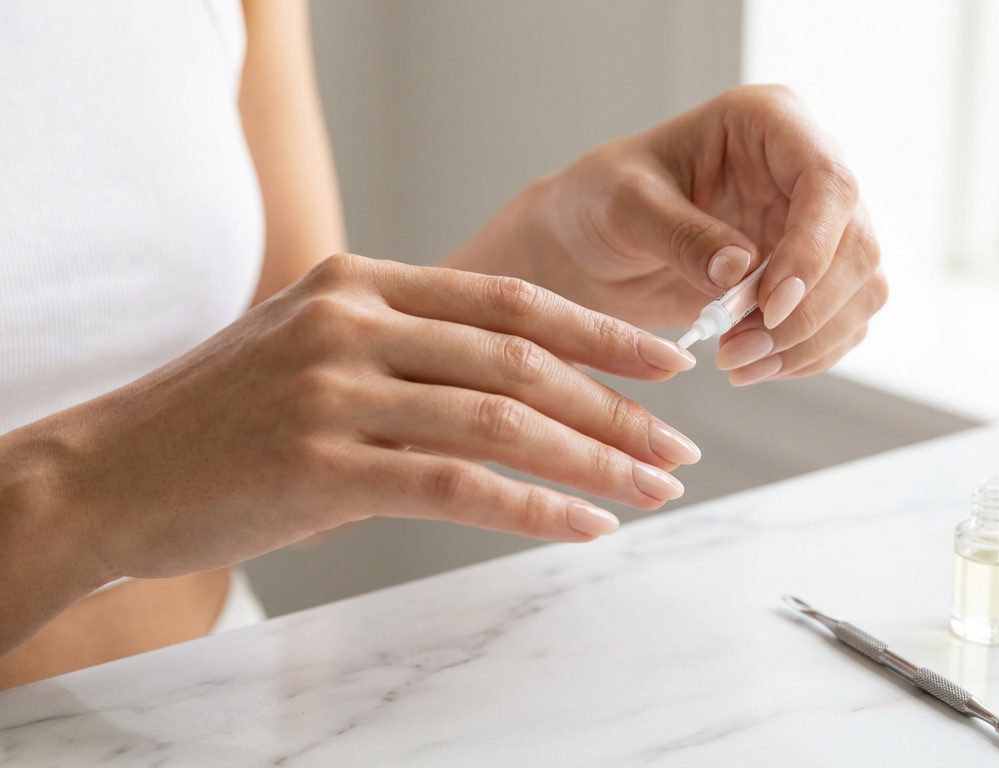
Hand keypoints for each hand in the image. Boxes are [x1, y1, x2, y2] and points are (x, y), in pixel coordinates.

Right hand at [11, 254, 700, 584]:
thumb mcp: (311, 346)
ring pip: (504, 422)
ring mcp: (336, 392)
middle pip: (522, 362)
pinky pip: (459, 487)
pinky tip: (585, 526)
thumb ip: (404, 345)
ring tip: (653, 490)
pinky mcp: (322, 466)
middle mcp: (354, 324)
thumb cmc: (220, 417)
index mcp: (361, 282)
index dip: (600, 333)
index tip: (666, 362)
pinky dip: (535, 508)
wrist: (106, 472)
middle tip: (677, 446)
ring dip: (593, 460)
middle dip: (616, 407)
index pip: (511, 301)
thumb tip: (516, 382)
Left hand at [537, 85, 886, 384]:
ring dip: (808, 340)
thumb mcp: (624, 208)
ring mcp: (818, 224)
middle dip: (805, 311)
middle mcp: (806, 168)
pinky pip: (844, 321)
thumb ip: (681, 234)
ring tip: (737, 363)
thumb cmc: (600, 201)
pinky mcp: (816, 275)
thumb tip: (742, 272)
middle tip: (737, 351)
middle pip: (858, 244)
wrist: (589, 243)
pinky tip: (755, 366)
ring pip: (863, 288)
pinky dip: (807, 354)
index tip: (768, 305)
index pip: (829, 181)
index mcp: (769, 122)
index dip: (811, 249)